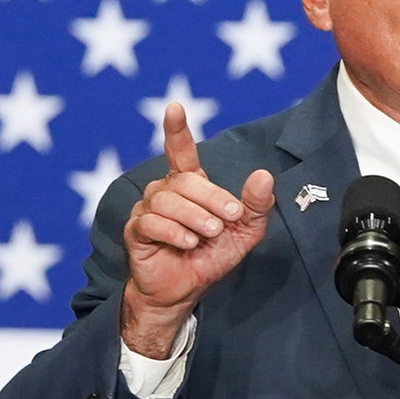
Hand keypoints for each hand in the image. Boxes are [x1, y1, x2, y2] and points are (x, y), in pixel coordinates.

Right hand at [120, 102, 273, 356]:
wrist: (186, 291)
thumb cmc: (213, 256)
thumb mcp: (245, 231)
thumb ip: (257, 204)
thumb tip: (263, 175)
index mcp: (190, 186)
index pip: (181, 151)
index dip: (176, 129)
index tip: (174, 107)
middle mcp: (165, 191)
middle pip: (185, 180)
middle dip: (211, 197)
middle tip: (229, 218)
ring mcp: (147, 210)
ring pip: (167, 199)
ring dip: (194, 216)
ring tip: (208, 234)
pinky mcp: (136, 231)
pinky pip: (151, 222)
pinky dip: (175, 231)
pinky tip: (188, 242)